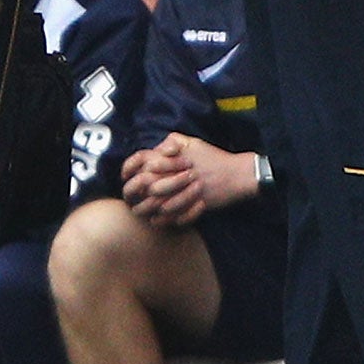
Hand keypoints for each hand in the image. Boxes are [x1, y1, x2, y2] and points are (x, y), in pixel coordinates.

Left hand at [124, 133, 258, 226]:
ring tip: (139, 212)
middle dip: (135, 192)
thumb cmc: (214, 157)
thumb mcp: (192, 142)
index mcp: (175, 158)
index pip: (145, 161)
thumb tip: (156, 149)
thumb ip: (172, 141)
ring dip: (148, 209)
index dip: (130, 168)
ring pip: (161, 203)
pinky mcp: (199, 204)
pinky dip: (166, 220)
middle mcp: (180, 174)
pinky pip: (178, 216)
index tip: (125, 176)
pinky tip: (157, 221)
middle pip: (149, 185)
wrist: (239, 174)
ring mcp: (190, 190)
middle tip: (128, 198)